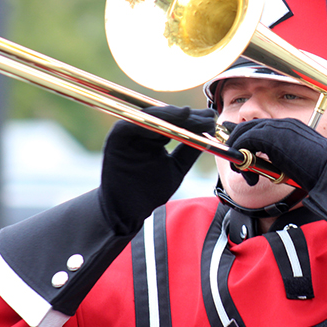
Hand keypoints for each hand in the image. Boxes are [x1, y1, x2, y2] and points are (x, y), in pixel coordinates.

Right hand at [99, 106, 215, 235]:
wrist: (127, 211)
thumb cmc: (150, 191)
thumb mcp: (177, 167)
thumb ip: (190, 150)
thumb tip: (209, 131)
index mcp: (154, 137)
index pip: (174, 121)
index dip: (193, 118)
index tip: (211, 117)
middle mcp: (141, 132)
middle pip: (163, 116)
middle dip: (184, 115)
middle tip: (203, 115)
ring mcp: (128, 135)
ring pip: (148, 117)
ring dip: (167, 115)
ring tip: (186, 114)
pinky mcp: (115, 140)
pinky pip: (128, 127)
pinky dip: (145, 125)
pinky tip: (163, 128)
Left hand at [225, 118, 326, 190]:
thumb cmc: (319, 171)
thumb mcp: (297, 161)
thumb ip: (280, 159)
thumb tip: (262, 168)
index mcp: (291, 128)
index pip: (261, 128)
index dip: (247, 139)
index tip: (241, 154)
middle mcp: (282, 123)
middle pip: (248, 127)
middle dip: (238, 145)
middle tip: (238, 167)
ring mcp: (276, 127)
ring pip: (244, 132)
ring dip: (238, 152)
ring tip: (243, 173)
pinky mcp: (269, 135)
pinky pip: (245, 139)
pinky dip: (239, 154)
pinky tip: (245, 171)